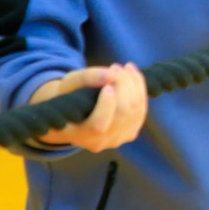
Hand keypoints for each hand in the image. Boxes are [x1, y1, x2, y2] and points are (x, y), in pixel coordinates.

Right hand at [30, 64, 147, 151]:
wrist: (72, 114)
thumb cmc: (66, 96)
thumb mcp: (69, 83)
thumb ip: (87, 78)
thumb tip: (112, 74)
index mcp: (78, 134)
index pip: (99, 125)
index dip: (107, 105)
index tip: (107, 86)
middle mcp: (99, 142)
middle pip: (122, 113)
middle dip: (123, 85)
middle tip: (115, 66)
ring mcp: (117, 140)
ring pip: (136, 110)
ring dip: (134, 84)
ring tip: (124, 67)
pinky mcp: (130, 133)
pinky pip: (141, 110)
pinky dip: (140, 89)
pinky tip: (132, 75)